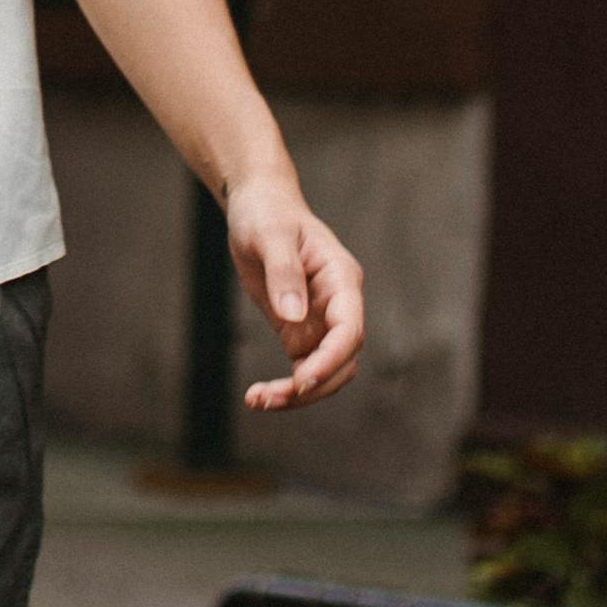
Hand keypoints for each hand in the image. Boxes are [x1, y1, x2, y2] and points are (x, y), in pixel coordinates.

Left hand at [221, 167, 364, 409]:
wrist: (256, 205)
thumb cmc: (266, 213)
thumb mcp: (270, 235)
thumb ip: (284, 273)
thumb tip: (294, 316)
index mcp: (341, 280)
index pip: (350, 330)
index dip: (331, 359)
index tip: (303, 380)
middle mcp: (338, 305)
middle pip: (342, 360)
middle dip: (312, 385)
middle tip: (269, 398)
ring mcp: (321, 320)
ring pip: (325, 371)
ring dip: (299, 393)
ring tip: (257, 401)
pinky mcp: (299, 329)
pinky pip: (303, 367)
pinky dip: (286, 386)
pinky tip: (258, 396)